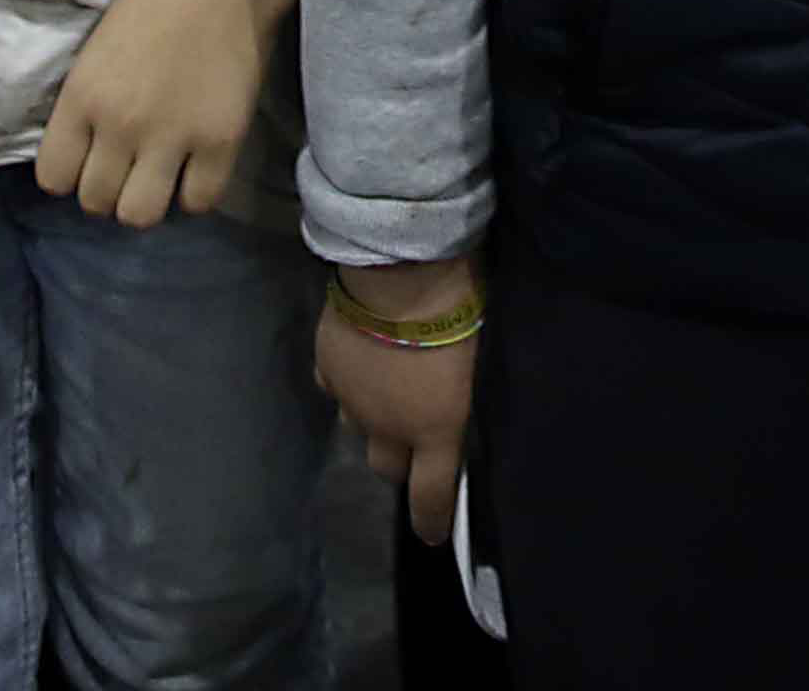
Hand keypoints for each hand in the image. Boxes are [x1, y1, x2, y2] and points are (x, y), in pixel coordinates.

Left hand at [31, 0, 273, 228]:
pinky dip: (195, 192)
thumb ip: (87, 102)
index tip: (88, 159)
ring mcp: (171, 137)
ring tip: (159, 176)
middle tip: (127, 167)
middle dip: (107, 190)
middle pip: (95, 202)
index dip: (70, 174)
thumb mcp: (98, 47)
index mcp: (82, 95)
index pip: (53, 177)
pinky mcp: (221, 142)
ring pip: (139, 215)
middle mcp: (119, 124)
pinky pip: (198, 202)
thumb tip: (86, 150)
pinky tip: (196, 168)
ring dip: (146, 200)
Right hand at [316, 262, 480, 541]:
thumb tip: (469, 417)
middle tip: (414, 440)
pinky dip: (348, 382)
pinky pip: (335, 387)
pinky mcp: (327, 366)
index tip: (432, 535)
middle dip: (401, 462)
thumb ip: (470, 403)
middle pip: (386, 467)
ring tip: (388, 391)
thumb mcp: (482, 367)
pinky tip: (361, 360)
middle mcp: (387, 427)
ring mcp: (351, 398)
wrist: (402, 273)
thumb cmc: (462, 315)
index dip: (432, 521)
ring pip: (357, 428)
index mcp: (434, 431)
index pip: (431, 496)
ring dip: (374, 419)